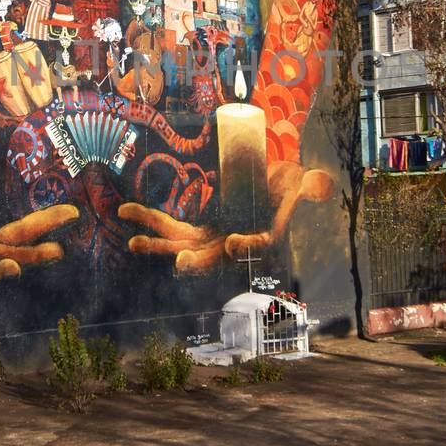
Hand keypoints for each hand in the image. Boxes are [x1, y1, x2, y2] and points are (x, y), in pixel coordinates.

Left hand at [119, 161, 332, 275]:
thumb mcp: (304, 183)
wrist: (269, 186)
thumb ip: (313, 185)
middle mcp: (235, 244)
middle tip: (179, 262)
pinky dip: (151, 222)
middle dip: (196, 261)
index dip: (247, 246)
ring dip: (159, 244)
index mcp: (264, 238)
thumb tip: (320, 184)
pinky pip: (171, 228)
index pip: (257, 246)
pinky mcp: (198, 230)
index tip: (236, 243)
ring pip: (183, 245)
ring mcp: (213, 239)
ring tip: (134, 242)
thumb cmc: (289, 185)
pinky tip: (126, 213)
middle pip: (214, 257)